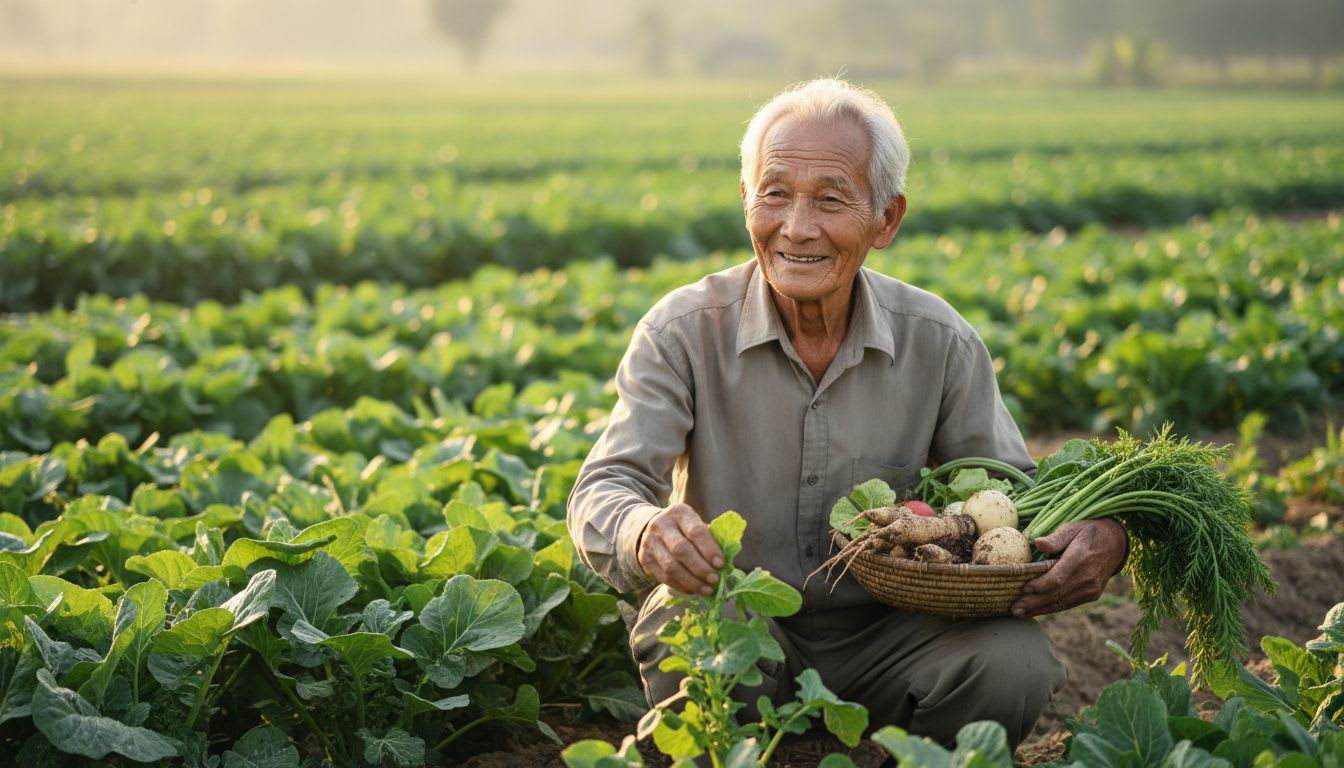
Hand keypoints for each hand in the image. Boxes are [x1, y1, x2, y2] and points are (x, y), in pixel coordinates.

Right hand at [636, 503, 724, 595]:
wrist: (654, 528)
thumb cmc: (684, 529)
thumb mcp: (696, 525)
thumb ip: (710, 540)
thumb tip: (726, 563)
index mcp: (679, 512)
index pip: (695, 531)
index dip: (709, 549)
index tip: (721, 564)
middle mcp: (661, 524)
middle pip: (681, 550)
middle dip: (700, 568)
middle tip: (715, 580)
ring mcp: (650, 542)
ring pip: (671, 567)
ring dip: (692, 581)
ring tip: (707, 590)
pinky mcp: (645, 559)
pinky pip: (664, 577)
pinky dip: (681, 586)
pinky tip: (694, 590)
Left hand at [1011, 519, 1126, 617]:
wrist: (1116, 543)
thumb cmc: (1088, 532)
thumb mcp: (1072, 528)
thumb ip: (1055, 538)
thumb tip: (1037, 543)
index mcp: (1080, 557)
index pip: (1058, 578)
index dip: (1039, 586)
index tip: (1022, 589)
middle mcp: (1088, 576)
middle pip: (1057, 594)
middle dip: (1034, 603)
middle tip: (1014, 609)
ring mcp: (1092, 588)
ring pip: (1062, 602)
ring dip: (1040, 609)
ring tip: (1019, 613)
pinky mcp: (1092, 594)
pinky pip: (1069, 603)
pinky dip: (1051, 608)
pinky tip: (1036, 610)